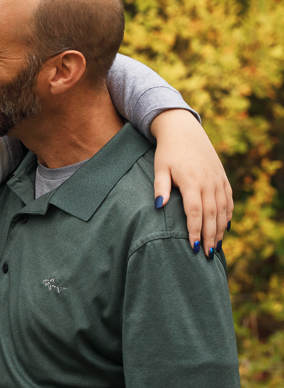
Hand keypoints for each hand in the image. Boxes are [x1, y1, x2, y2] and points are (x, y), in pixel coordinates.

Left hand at [151, 109, 232, 257]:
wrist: (184, 131)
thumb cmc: (167, 152)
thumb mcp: (159, 167)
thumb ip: (160, 187)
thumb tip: (159, 206)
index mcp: (191, 181)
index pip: (195, 212)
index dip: (195, 230)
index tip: (193, 247)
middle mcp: (208, 182)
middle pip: (212, 215)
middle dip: (210, 236)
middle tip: (207, 255)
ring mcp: (217, 180)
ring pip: (223, 209)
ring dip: (220, 229)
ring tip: (216, 247)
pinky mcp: (222, 178)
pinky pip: (228, 200)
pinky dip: (228, 215)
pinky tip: (225, 228)